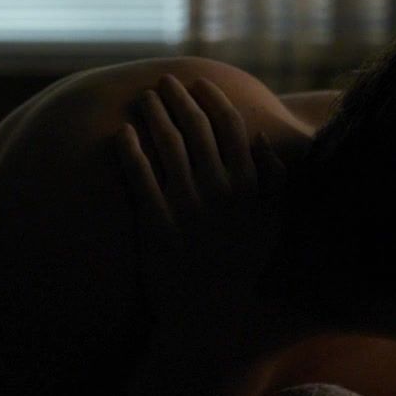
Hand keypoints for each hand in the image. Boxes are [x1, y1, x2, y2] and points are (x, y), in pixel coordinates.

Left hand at [116, 74, 286, 350]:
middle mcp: (218, 191)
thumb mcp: (271, 223)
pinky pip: (140, 177)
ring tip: (142, 99)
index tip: (198, 83)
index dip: (212, 99)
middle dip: (177, 99)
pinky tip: (122, 133)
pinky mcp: (156, 224)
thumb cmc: (240, 265)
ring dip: (153, 115)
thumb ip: (274, 180)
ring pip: (167, 146)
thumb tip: (260, 138)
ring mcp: (186, 207)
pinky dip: (130, 151)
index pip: (229, 127)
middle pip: (195, 129)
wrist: (207, 313)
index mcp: (247, 187)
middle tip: (163, 83)